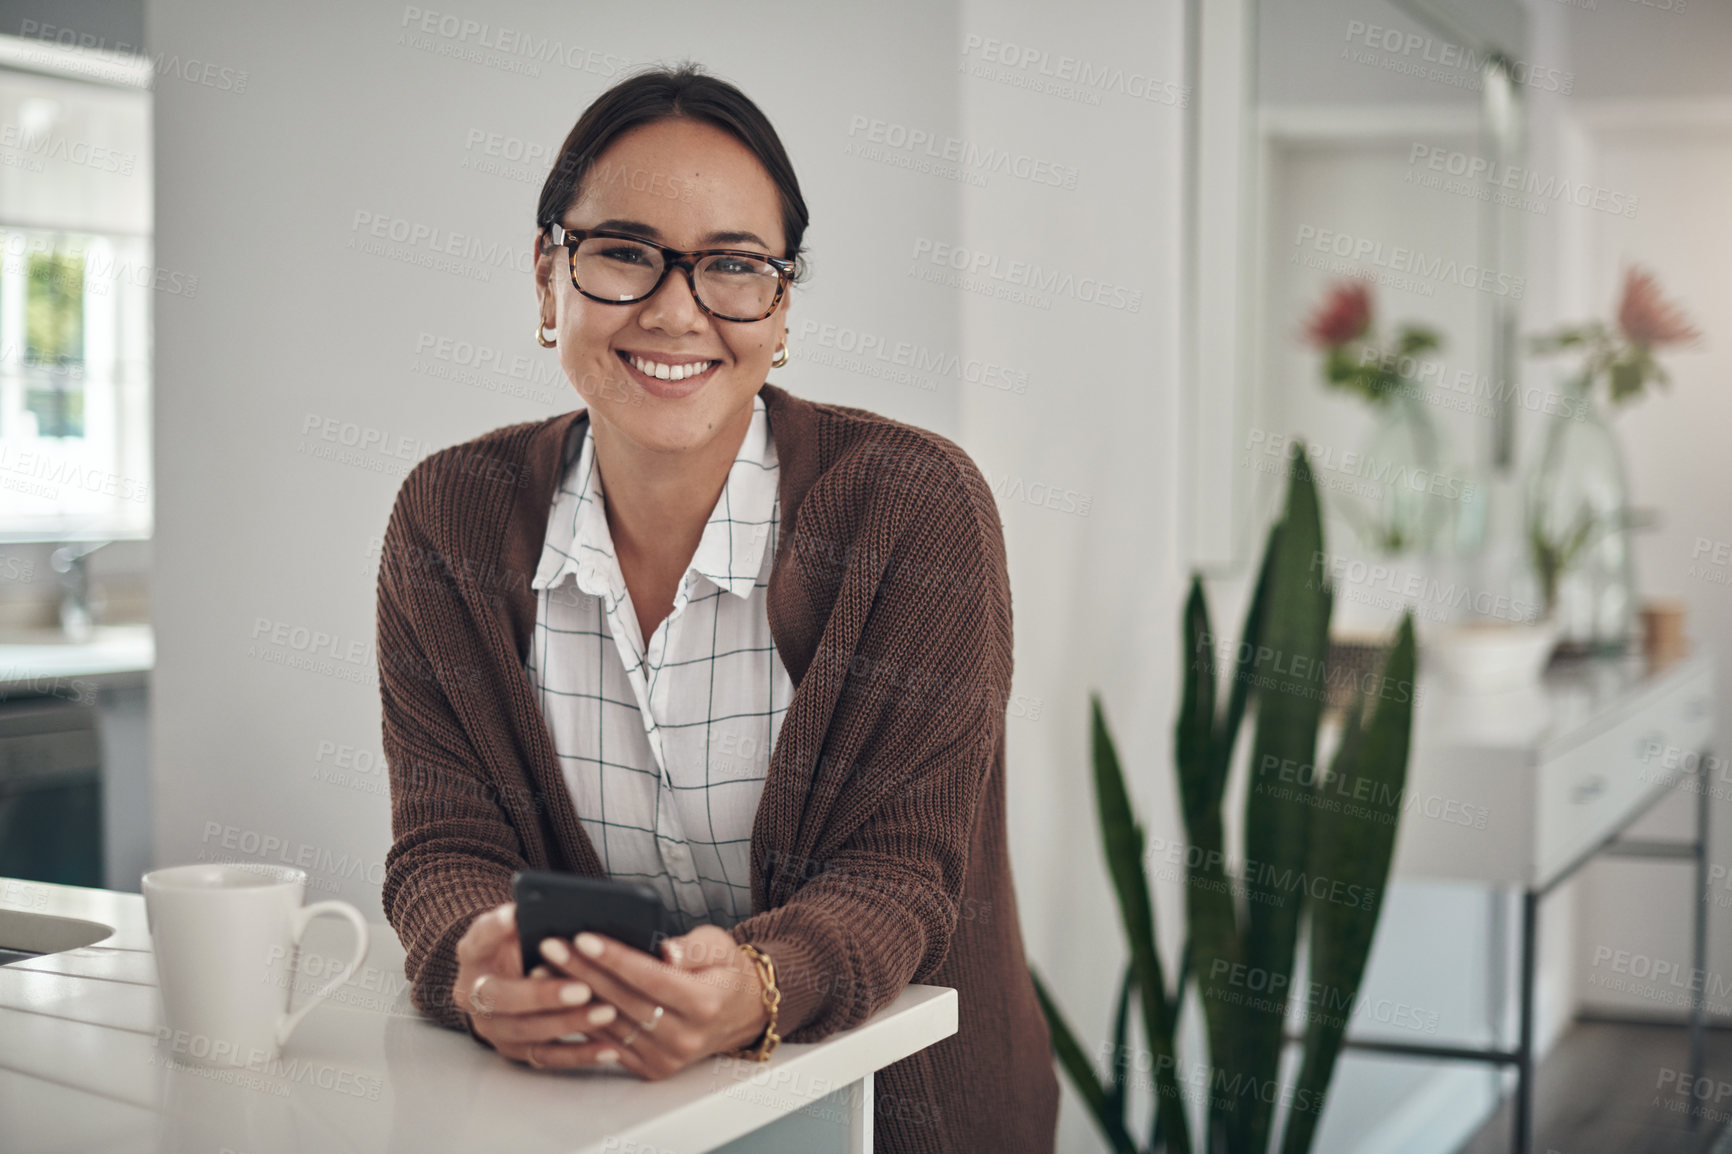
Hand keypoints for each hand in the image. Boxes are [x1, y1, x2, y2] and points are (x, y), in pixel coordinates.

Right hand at [450, 903, 622, 1063]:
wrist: (505, 975)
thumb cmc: (523, 943)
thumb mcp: (521, 924)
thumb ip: (535, 918)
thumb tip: (564, 908)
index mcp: (474, 953)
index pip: (479, 937)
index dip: (497, 927)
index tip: (518, 915)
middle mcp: (473, 993)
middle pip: (500, 997)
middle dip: (543, 995)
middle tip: (582, 989)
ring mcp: (492, 1026)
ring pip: (526, 1031)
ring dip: (569, 1024)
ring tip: (606, 1013)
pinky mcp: (514, 1050)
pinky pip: (547, 1057)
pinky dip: (579, 1054)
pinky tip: (609, 1048)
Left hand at [530, 924, 771, 1079]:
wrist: (742, 1011)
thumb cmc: (726, 971)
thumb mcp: (720, 946)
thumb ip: (692, 948)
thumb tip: (665, 950)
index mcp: (705, 1003)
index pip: (651, 978)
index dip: (615, 958)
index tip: (583, 938)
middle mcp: (686, 1036)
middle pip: (623, 1000)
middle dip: (582, 971)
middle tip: (550, 947)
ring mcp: (668, 1057)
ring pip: (611, 1024)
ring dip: (573, 997)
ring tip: (544, 970)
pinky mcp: (653, 1068)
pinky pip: (610, 1044)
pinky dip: (583, 1020)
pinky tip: (561, 999)